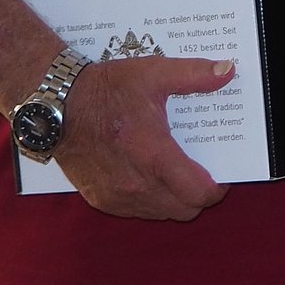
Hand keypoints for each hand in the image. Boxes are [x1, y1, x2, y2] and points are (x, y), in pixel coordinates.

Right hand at [53, 57, 233, 219]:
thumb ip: (195, 75)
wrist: (56, 104)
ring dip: (175, 199)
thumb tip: (228, 71)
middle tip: (202, 173)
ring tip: (178, 173)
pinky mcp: (100, 199)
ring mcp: (115, 196)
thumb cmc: (106, 89)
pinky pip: (137, 212)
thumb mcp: (154, 73)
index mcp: (153, 155)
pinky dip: (151, 201)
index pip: (198, 193)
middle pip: (184, 210)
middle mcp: (135, 183)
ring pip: (161, 213)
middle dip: (199, 195)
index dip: (217, 188)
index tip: (222, 174)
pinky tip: (151, 177)